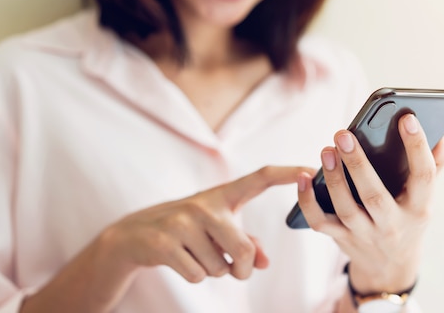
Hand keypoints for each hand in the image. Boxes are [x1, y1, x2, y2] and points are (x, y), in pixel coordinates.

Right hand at [103, 166, 309, 282]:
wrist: (133, 236)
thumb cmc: (187, 231)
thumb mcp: (216, 231)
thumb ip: (245, 243)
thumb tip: (262, 262)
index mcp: (222, 196)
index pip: (259, 178)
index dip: (286, 174)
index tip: (310, 168)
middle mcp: (205, 204)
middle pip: (244, 249)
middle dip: (242, 269)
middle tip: (232, 267)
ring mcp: (183, 222)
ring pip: (221, 267)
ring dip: (214, 271)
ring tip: (196, 254)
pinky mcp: (166, 242)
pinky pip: (198, 275)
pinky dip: (195, 275)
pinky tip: (180, 259)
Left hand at [297, 114, 443, 293]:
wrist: (390, 268)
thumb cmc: (408, 220)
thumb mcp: (425, 199)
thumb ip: (433, 167)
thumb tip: (441, 136)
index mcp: (419, 209)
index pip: (423, 177)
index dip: (417, 147)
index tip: (408, 118)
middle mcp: (392, 225)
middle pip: (374, 195)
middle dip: (358, 164)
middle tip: (343, 134)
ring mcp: (365, 235)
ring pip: (346, 209)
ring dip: (334, 178)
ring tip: (327, 150)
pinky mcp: (342, 239)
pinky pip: (320, 221)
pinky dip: (308, 201)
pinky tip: (303, 177)